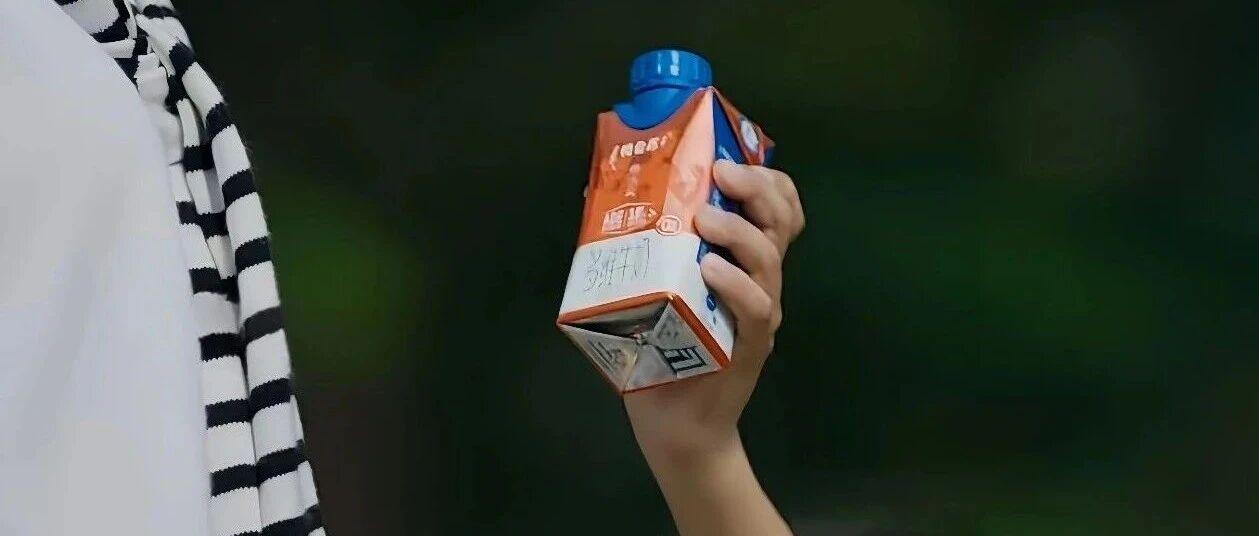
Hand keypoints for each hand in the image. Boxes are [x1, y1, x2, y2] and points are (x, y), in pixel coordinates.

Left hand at [624, 160, 804, 535]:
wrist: (675, 426)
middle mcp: (758, 281)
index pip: (777, 208)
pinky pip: (754, 307)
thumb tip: (597, 198)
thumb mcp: (654, 287)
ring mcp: (757, 313)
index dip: (765, 177)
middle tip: (722, 173)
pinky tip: (710, 269)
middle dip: (756, 187)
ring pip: (768, 258)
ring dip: (739, 231)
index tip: (730, 157)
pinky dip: (734, 283)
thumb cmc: (661, 352)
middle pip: (780, 221)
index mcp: (742, 260)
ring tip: (707, 218)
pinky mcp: (748, 346)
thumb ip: (644, 247)